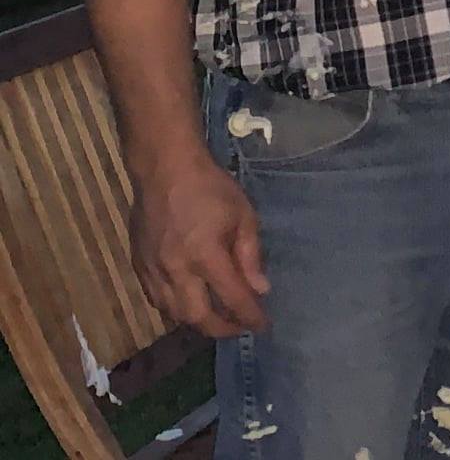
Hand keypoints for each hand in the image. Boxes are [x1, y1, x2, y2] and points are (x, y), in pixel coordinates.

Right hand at [130, 157, 268, 336]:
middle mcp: (176, 270)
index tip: (263, 326)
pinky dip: (174, 308)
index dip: (250, 316)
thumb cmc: (210, 188)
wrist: (164, 169)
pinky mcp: (137, 266)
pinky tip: (189, 302)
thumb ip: (250, 255)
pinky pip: (155, 299)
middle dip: (220, 329)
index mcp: (205, 256)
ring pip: (172, 313)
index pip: (232, 298)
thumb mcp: (243, 215)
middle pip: (197, 317)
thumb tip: (260, 289)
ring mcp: (152, 270)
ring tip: (217, 317)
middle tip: (239, 326)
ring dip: (196, 321)